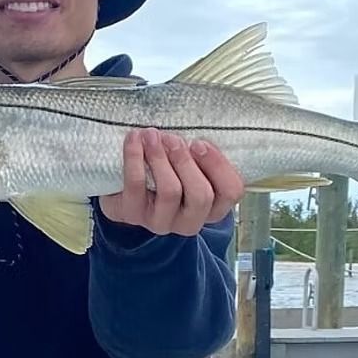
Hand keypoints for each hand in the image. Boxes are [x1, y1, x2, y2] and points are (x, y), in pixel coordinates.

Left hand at [98, 128, 244, 236]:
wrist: (126, 192)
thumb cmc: (167, 171)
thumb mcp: (189, 163)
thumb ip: (199, 154)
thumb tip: (196, 135)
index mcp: (213, 206)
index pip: (231, 191)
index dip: (218, 165)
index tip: (200, 142)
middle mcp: (191, 220)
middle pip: (201, 195)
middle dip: (186, 162)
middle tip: (173, 139)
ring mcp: (162, 222)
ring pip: (170, 191)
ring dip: (161, 157)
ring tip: (151, 135)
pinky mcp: (134, 214)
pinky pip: (137, 185)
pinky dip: (135, 157)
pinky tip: (134, 138)